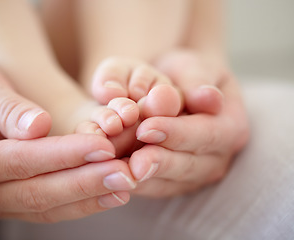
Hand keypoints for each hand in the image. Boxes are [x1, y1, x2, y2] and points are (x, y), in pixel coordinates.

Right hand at [0, 60, 135, 221]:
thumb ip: (4, 105)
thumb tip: (38, 127)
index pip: (23, 160)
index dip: (65, 155)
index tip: (103, 146)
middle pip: (38, 192)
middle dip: (85, 183)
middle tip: (125, 173)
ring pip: (47, 207)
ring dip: (89, 197)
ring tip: (125, 185)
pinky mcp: (13, 200)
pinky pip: (49, 208)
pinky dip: (81, 203)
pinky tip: (109, 193)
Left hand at [128, 51, 249, 196]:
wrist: (173, 88)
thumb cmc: (183, 74)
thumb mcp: (193, 66)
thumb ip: (198, 79)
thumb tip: (209, 98)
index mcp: (231, 127)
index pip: (205, 133)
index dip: (176, 133)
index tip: (146, 128)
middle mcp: (217, 158)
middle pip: (188, 164)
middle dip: (159, 162)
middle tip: (134, 162)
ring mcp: (196, 175)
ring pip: (170, 182)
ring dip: (145, 179)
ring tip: (122, 173)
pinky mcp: (175, 183)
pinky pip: (155, 189)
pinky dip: (136, 185)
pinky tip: (117, 178)